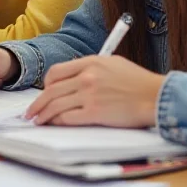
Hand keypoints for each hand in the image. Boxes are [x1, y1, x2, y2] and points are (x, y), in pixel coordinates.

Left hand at [25, 55, 164, 127]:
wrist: (155, 96)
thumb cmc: (138, 81)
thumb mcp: (112, 63)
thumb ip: (91, 68)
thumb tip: (75, 77)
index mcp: (90, 62)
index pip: (56, 72)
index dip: (46, 84)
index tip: (44, 92)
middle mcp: (86, 77)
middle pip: (51, 90)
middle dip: (38, 103)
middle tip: (31, 112)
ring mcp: (89, 95)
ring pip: (56, 104)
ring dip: (43, 115)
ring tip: (37, 121)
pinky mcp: (95, 113)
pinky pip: (68, 118)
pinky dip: (58, 122)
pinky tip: (55, 124)